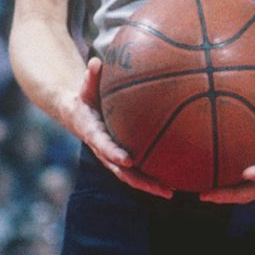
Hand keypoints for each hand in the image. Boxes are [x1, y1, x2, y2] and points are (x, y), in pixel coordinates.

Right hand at [62, 58, 171, 197]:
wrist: (78, 115)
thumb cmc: (86, 97)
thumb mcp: (86, 86)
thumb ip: (91, 76)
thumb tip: (96, 62)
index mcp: (93, 134)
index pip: (103, 146)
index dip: (115, 154)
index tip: (128, 160)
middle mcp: (103, 151)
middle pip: (121, 171)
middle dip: (140, 181)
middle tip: (160, 188)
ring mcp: (113, 158)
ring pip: (131, 177)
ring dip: (150, 186)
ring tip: (172, 192)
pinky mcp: (123, 159)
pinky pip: (138, 171)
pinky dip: (154, 177)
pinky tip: (176, 181)